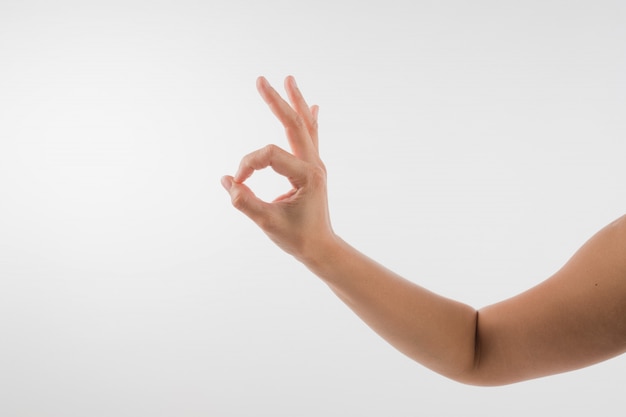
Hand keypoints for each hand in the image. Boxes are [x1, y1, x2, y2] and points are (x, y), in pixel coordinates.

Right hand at [221, 76, 334, 261]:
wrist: (320, 248)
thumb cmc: (296, 238)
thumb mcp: (267, 222)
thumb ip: (244, 201)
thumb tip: (226, 180)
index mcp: (307, 175)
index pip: (269, 155)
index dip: (247, 166)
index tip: (236, 184)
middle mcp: (314, 165)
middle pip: (294, 124)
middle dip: (277, 101)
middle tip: (261, 80)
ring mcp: (315, 165)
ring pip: (305, 126)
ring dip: (295, 102)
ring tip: (289, 79)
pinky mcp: (312, 169)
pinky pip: (310, 138)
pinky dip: (309, 120)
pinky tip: (312, 106)